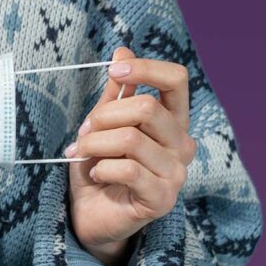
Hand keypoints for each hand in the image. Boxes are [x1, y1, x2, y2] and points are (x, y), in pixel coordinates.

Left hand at [65, 47, 196, 265]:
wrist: (90, 217)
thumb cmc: (98, 169)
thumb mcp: (102, 126)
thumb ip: (115, 93)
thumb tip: (122, 48)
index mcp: (171, 122)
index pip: (177, 80)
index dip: (145, 69)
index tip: (114, 71)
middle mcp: (182, 145)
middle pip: (146, 108)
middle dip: (103, 118)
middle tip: (84, 134)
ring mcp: (176, 174)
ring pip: (131, 140)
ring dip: (95, 146)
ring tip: (83, 156)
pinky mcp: (162, 200)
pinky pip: (126, 170)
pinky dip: (100, 169)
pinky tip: (96, 176)